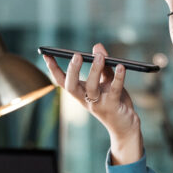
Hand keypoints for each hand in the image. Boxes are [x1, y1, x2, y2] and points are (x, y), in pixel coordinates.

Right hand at [42, 44, 143, 164]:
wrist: (126, 126)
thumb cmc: (115, 102)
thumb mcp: (108, 80)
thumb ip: (103, 64)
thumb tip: (97, 46)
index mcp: (81, 93)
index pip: (63, 81)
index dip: (53, 69)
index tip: (46, 55)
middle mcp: (86, 99)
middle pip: (72, 86)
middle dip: (72, 71)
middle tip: (76, 55)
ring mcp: (98, 104)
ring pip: (92, 88)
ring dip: (95, 70)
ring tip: (100, 56)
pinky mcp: (113, 106)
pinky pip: (114, 90)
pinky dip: (118, 78)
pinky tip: (121, 66)